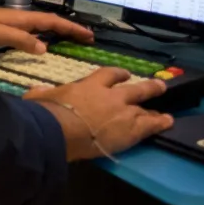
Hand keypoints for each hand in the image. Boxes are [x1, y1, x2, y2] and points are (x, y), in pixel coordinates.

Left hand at [0, 6, 92, 54]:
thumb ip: (20, 39)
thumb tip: (45, 48)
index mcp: (21, 17)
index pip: (52, 21)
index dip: (71, 28)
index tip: (89, 35)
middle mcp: (19, 19)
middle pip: (50, 22)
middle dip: (69, 29)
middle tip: (87, 38)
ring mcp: (12, 24)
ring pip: (41, 27)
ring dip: (58, 32)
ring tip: (73, 40)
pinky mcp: (5, 31)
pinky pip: (31, 33)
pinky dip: (43, 37)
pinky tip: (44, 45)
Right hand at [27, 68, 172, 160]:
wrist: (62, 130)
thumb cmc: (50, 112)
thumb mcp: (41, 98)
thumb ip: (42, 94)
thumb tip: (35, 91)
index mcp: (91, 85)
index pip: (109, 74)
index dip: (118, 74)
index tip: (124, 75)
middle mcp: (112, 96)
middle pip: (136, 89)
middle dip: (148, 88)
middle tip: (159, 86)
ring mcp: (124, 112)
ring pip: (145, 108)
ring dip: (154, 110)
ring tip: (164, 112)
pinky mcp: (132, 130)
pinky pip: (151, 124)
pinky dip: (160, 122)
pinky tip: (167, 121)